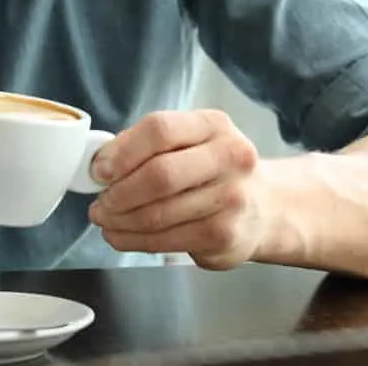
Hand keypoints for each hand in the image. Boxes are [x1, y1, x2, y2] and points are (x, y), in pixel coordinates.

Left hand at [87, 110, 267, 269]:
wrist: (266, 206)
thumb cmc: (215, 169)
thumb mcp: (193, 140)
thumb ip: (149, 143)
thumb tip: (101, 162)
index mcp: (215, 125)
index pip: (161, 130)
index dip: (122, 152)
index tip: (100, 170)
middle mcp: (230, 158)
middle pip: (159, 175)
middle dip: (119, 193)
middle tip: (100, 201)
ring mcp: (231, 199)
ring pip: (157, 214)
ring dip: (120, 221)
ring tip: (105, 219)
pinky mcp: (224, 236)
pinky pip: (165, 241)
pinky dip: (133, 240)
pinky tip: (121, 235)